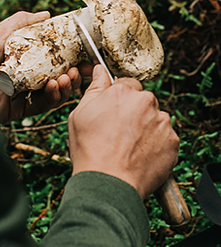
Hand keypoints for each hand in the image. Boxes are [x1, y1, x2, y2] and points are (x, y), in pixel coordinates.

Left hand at [0, 11, 82, 123]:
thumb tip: (47, 14)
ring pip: (52, 92)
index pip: (51, 57)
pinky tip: (57, 87)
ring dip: (66, 84)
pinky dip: (53, 97)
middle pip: (55, 75)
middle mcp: (23, 75)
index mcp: (21, 57)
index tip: (86, 55)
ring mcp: (21, 92)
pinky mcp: (17, 109)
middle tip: (84, 69)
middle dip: (73, 73)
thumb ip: (23, 21)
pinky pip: (41, 105)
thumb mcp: (0, 31)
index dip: (70, 56)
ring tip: (69, 77)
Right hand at [68, 65, 179, 199]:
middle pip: (143, 100)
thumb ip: (95, 88)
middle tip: (119, 131)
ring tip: (129, 146)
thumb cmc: (90, 148)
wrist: (108, 182)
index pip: (127, 84)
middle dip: (134, 111)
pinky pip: (165, 138)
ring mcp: (162, 122)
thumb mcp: (80, 113)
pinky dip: (156, 144)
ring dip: (146, 127)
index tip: (114, 112)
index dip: (119, 98)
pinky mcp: (172, 142)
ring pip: (155, 118)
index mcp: (123, 91)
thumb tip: (99, 70)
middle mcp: (146, 101)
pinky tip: (140, 155)